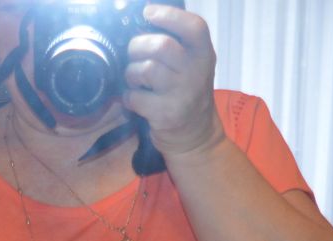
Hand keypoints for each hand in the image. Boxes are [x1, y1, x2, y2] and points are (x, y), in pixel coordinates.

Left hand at [122, 4, 225, 158]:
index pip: (193, 27)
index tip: (148, 13)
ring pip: (144, 70)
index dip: (168, 16)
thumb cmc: (187, 93)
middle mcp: (196, 72)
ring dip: (131, 74)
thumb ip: (177, 43)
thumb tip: (143, 18)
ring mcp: (182, 95)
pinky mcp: (167, 115)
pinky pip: (135, 97)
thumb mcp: (193, 64)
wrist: (195, 135)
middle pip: (161, 46)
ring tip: (135, 80)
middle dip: (137, 47)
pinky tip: (135, 99)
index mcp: (204, 54)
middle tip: (134, 54)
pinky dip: (128, 97)